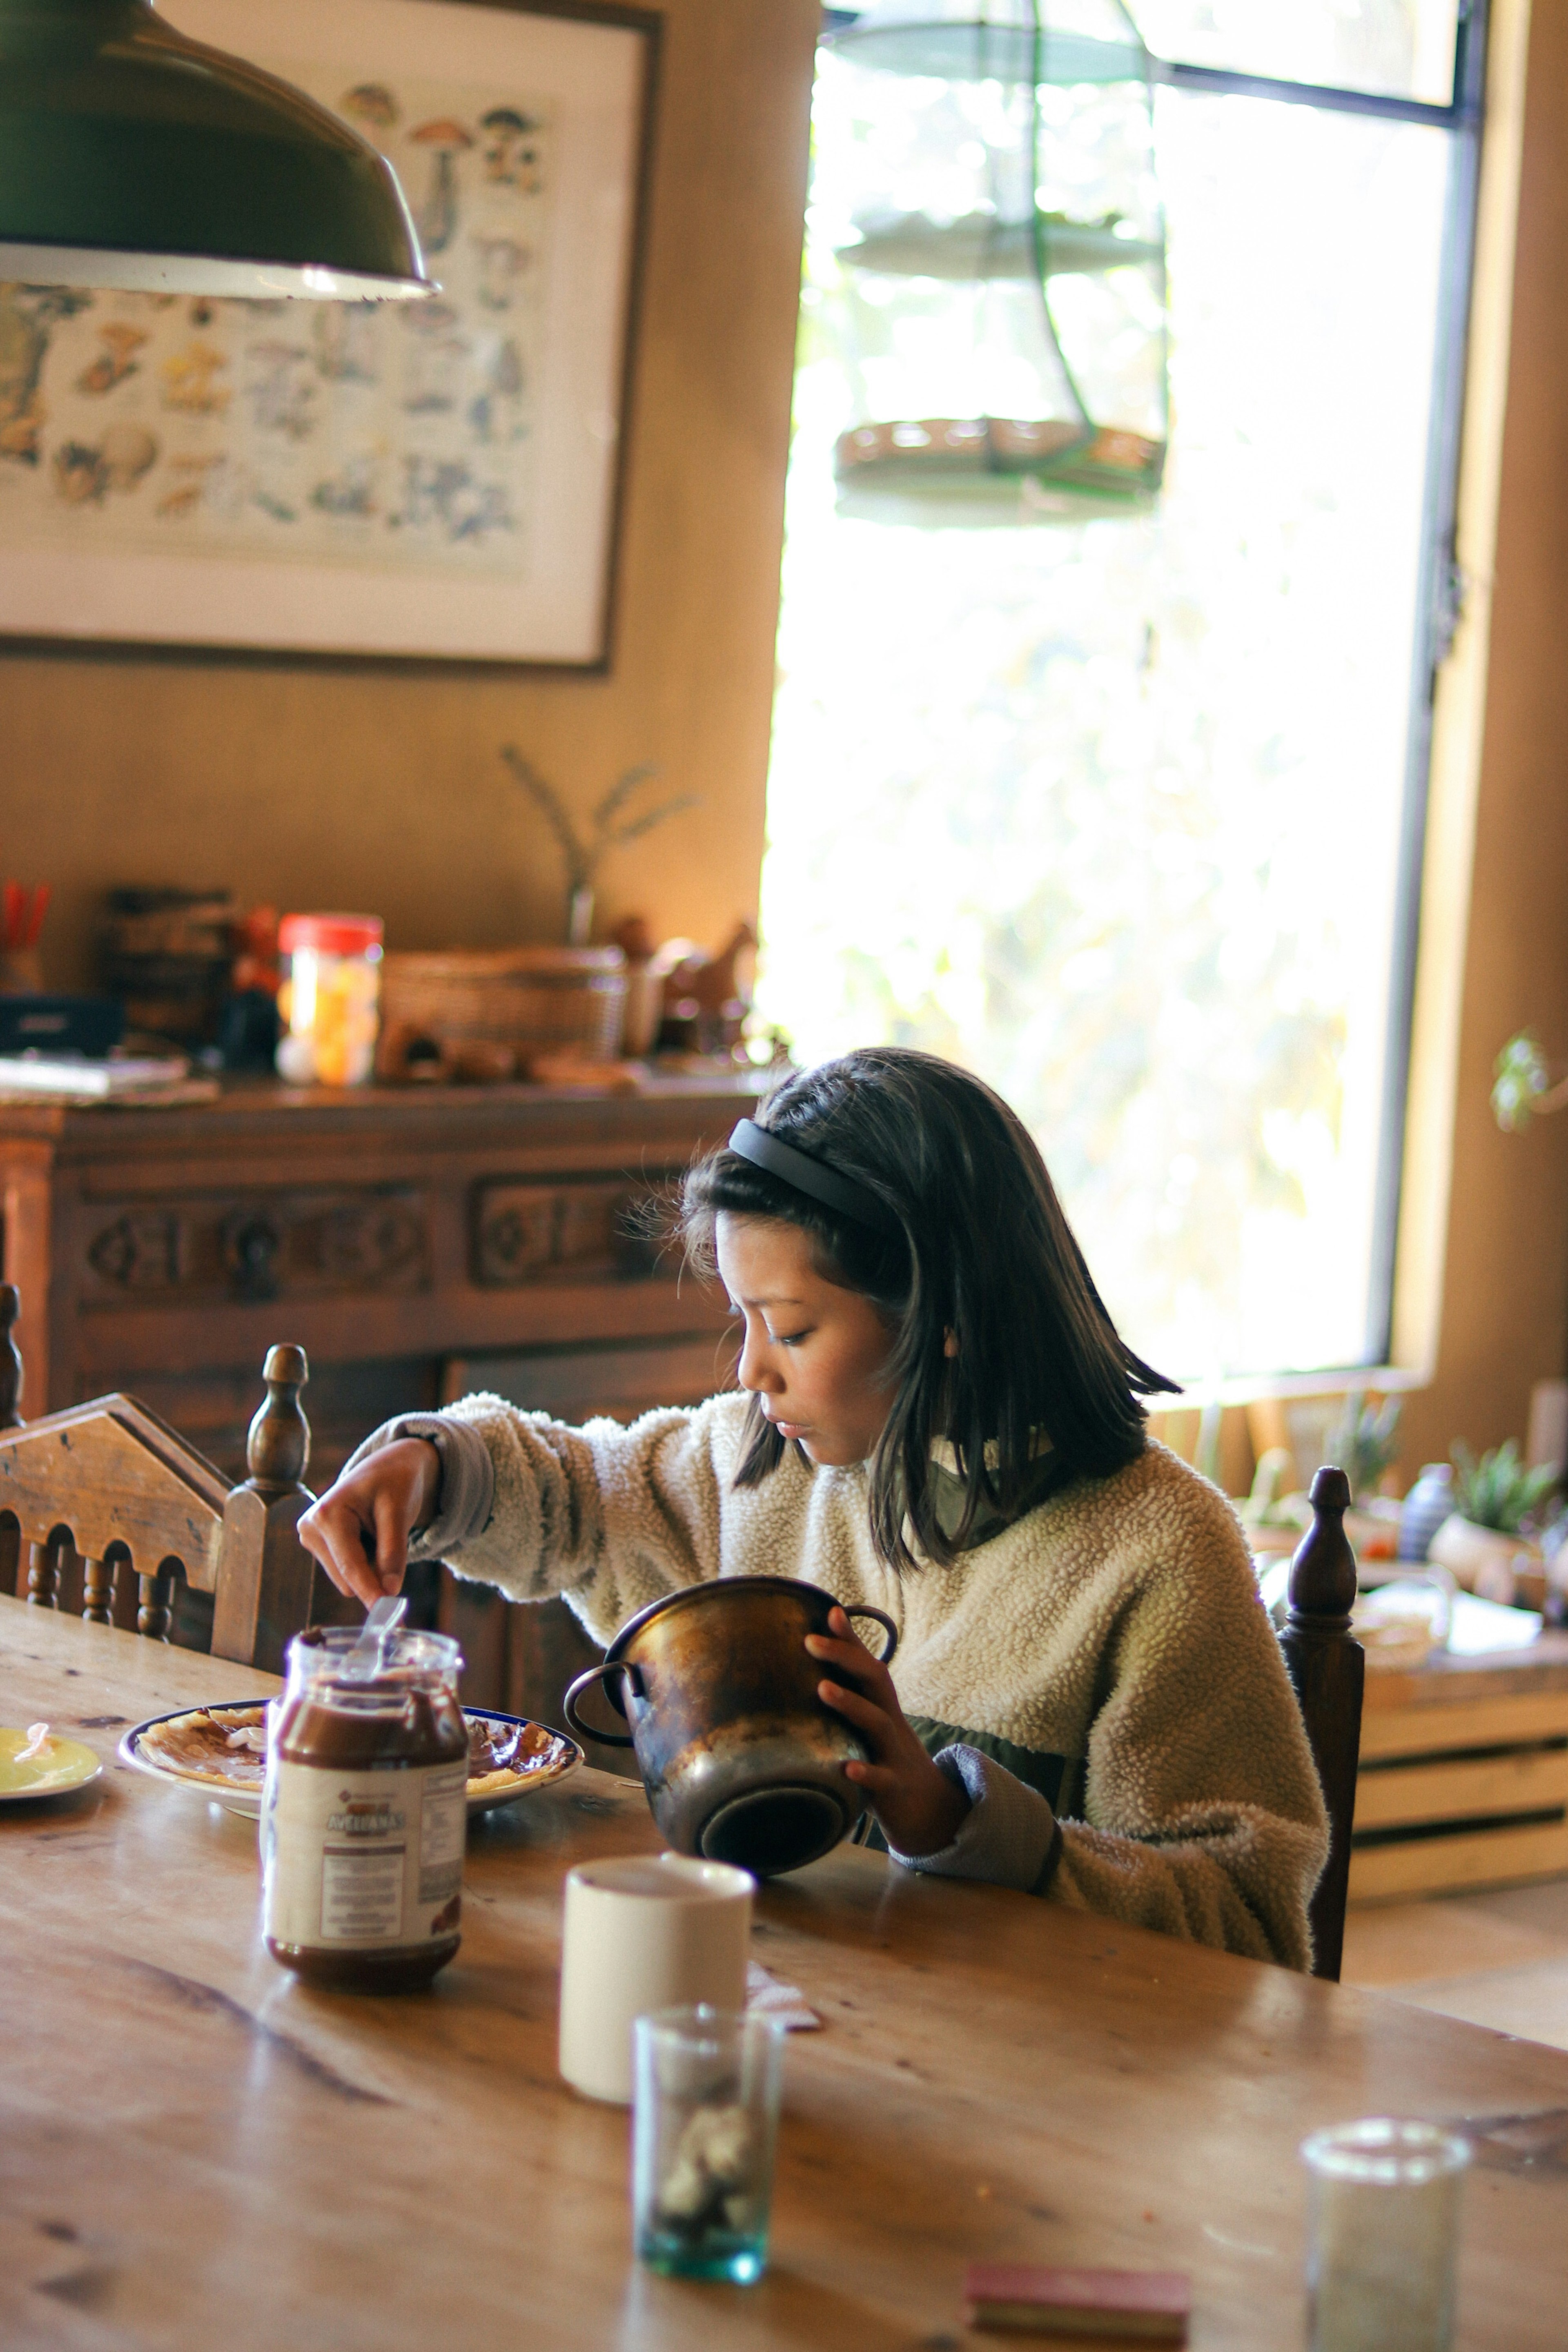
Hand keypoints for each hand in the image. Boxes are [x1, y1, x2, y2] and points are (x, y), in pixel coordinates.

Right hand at [297, 1438, 441, 1609]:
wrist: (388, 1467)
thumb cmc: (395, 1483)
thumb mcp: (400, 1512)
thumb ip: (393, 1552)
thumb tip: (389, 1591)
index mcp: (327, 1514)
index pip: (351, 1567)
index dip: (371, 1592)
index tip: (388, 1615)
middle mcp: (310, 1527)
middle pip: (347, 1578)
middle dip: (374, 1575)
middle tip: (395, 1549)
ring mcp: (310, 1537)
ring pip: (346, 1579)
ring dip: (369, 1567)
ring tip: (377, 1533)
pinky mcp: (316, 1545)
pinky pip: (345, 1571)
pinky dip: (363, 1562)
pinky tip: (367, 1537)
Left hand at [806, 1606, 970, 1857]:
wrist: (931, 1813)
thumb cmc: (888, 1761)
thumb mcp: (873, 1728)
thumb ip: (851, 1701)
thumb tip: (817, 1675)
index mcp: (882, 1707)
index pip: (868, 1666)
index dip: (850, 1640)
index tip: (829, 1613)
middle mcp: (890, 1723)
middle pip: (876, 1682)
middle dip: (845, 1658)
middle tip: (811, 1641)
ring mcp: (894, 1755)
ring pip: (878, 1724)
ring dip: (851, 1704)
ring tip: (822, 1689)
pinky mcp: (895, 1789)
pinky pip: (883, 1779)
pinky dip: (867, 1772)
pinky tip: (847, 1768)